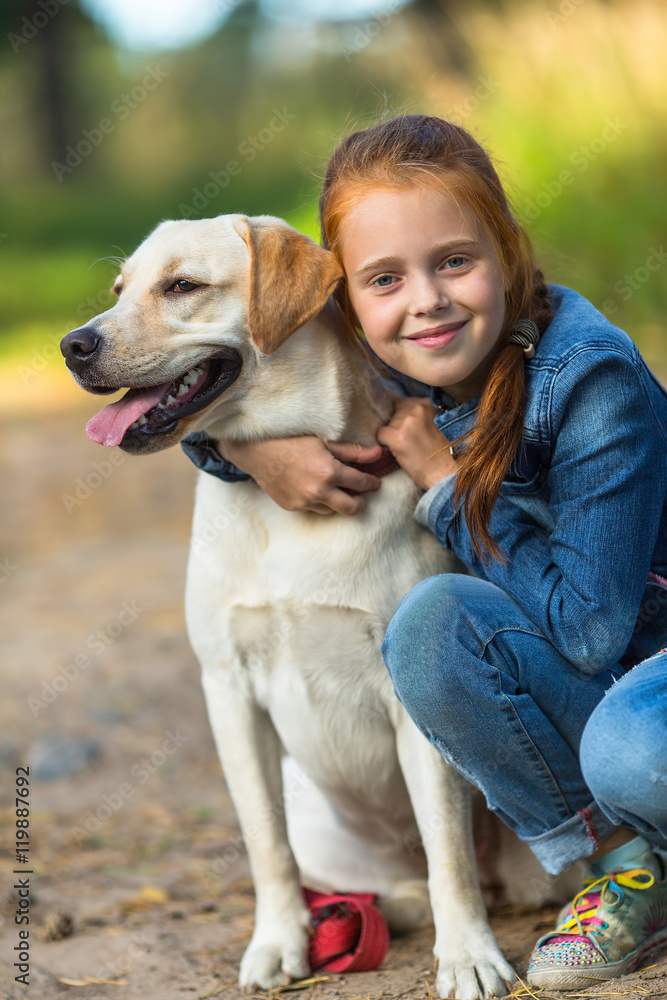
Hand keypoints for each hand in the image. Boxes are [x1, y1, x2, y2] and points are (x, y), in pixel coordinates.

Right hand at [216, 436, 382, 514]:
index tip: (374, 481)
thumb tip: (378, 453)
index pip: (362, 484)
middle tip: (361, 493)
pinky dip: (320, 501)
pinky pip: (314, 509)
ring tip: (337, 489)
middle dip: (361, 501)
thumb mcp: (324, 440)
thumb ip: (353, 451)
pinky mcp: (293, 507)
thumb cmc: (290, 439)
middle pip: (353, 508)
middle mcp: (319, 491)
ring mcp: (305, 502)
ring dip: (339, 502)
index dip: (372, 482)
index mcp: (329, 472)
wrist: (256, 451)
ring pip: (333, 510)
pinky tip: (316, 488)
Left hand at [376, 398, 456, 489]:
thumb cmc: (444, 453)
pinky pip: (380, 434)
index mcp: (428, 404)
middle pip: (395, 413)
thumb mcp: (437, 424)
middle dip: (399, 426)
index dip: (405, 418)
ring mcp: (407, 422)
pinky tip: (397, 451)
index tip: (411, 430)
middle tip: (410, 442)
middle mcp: (417, 409)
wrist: (446, 473)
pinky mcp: (397, 437)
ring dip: (393, 435)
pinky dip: (385, 443)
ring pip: (388, 424)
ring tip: (407, 448)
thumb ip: (422, 415)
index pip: (405, 404)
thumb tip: (400, 412)